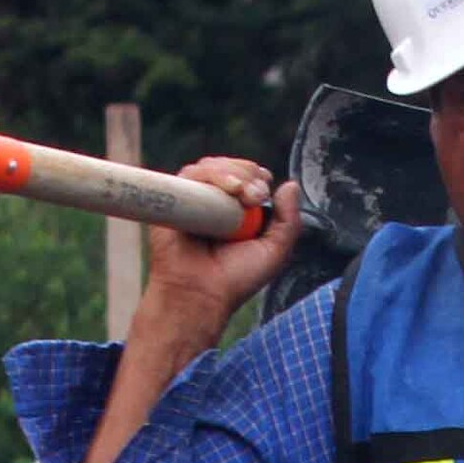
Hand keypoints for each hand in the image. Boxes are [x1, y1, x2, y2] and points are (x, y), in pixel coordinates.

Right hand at [136, 156, 298, 331]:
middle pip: (228, 167)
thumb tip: (290, 185)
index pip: (244, 176)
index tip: (265, 186)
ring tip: (242, 193)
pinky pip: (189, 176)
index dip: (255, 175)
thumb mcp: (274, 251)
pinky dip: (210, 175)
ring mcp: (191, 202)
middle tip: (256, 194)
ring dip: (231, 172)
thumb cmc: (235, 279)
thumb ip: (289, 221)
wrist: (200, 296)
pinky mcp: (173, 202)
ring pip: (209, 167)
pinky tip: (227, 188)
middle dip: (247, 173)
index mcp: (233, 211)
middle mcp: (211, 203)